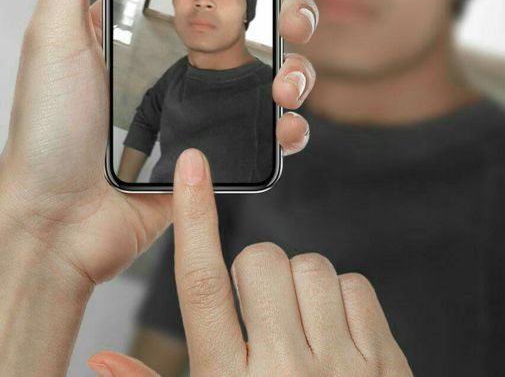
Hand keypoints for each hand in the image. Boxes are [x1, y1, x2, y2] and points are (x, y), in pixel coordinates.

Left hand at [0, 0, 326, 290]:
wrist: (58, 223)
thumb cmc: (48, 130)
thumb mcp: (54, 29)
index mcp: (151, 20)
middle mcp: (185, 54)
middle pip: (262, 18)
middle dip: (294, 10)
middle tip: (293, 17)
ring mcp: (206, 100)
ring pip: (279, 68)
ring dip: (301, 67)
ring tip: (285, 82)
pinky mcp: (220, 144)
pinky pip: (272, 127)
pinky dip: (293, 123)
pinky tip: (284, 124)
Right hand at [88, 148, 412, 375]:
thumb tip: (98, 361)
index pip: (200, 286)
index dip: (193, 219)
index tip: (191, 167)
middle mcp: (284, 373)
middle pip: (261, 261)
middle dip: (257, 273)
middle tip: (261, 313)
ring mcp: (342, 369)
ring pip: (312, 267)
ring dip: (300, 286)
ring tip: (298, 330)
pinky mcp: (386, 365)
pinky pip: (355, 286)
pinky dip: (342, 299)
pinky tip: (333, 336)